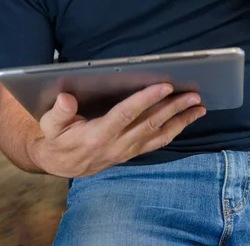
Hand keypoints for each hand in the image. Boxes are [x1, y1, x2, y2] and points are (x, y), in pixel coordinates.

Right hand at [32, 84, 205, 178]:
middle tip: (192, 94)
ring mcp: (126, 151)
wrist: (60, 163)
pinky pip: (157, 142)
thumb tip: (66, 98)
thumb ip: (59, 111)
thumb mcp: (50, 124)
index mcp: (97, 135)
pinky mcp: (132, 153)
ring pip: (158, 136)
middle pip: (150, 124)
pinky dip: (174, 130)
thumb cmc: (56, 138)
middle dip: (173, 108)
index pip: (126, 114)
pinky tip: (186, 119)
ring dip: (180, 121)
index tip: (164, 85)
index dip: (146, 99)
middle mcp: (116, 145)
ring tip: (199, 107)